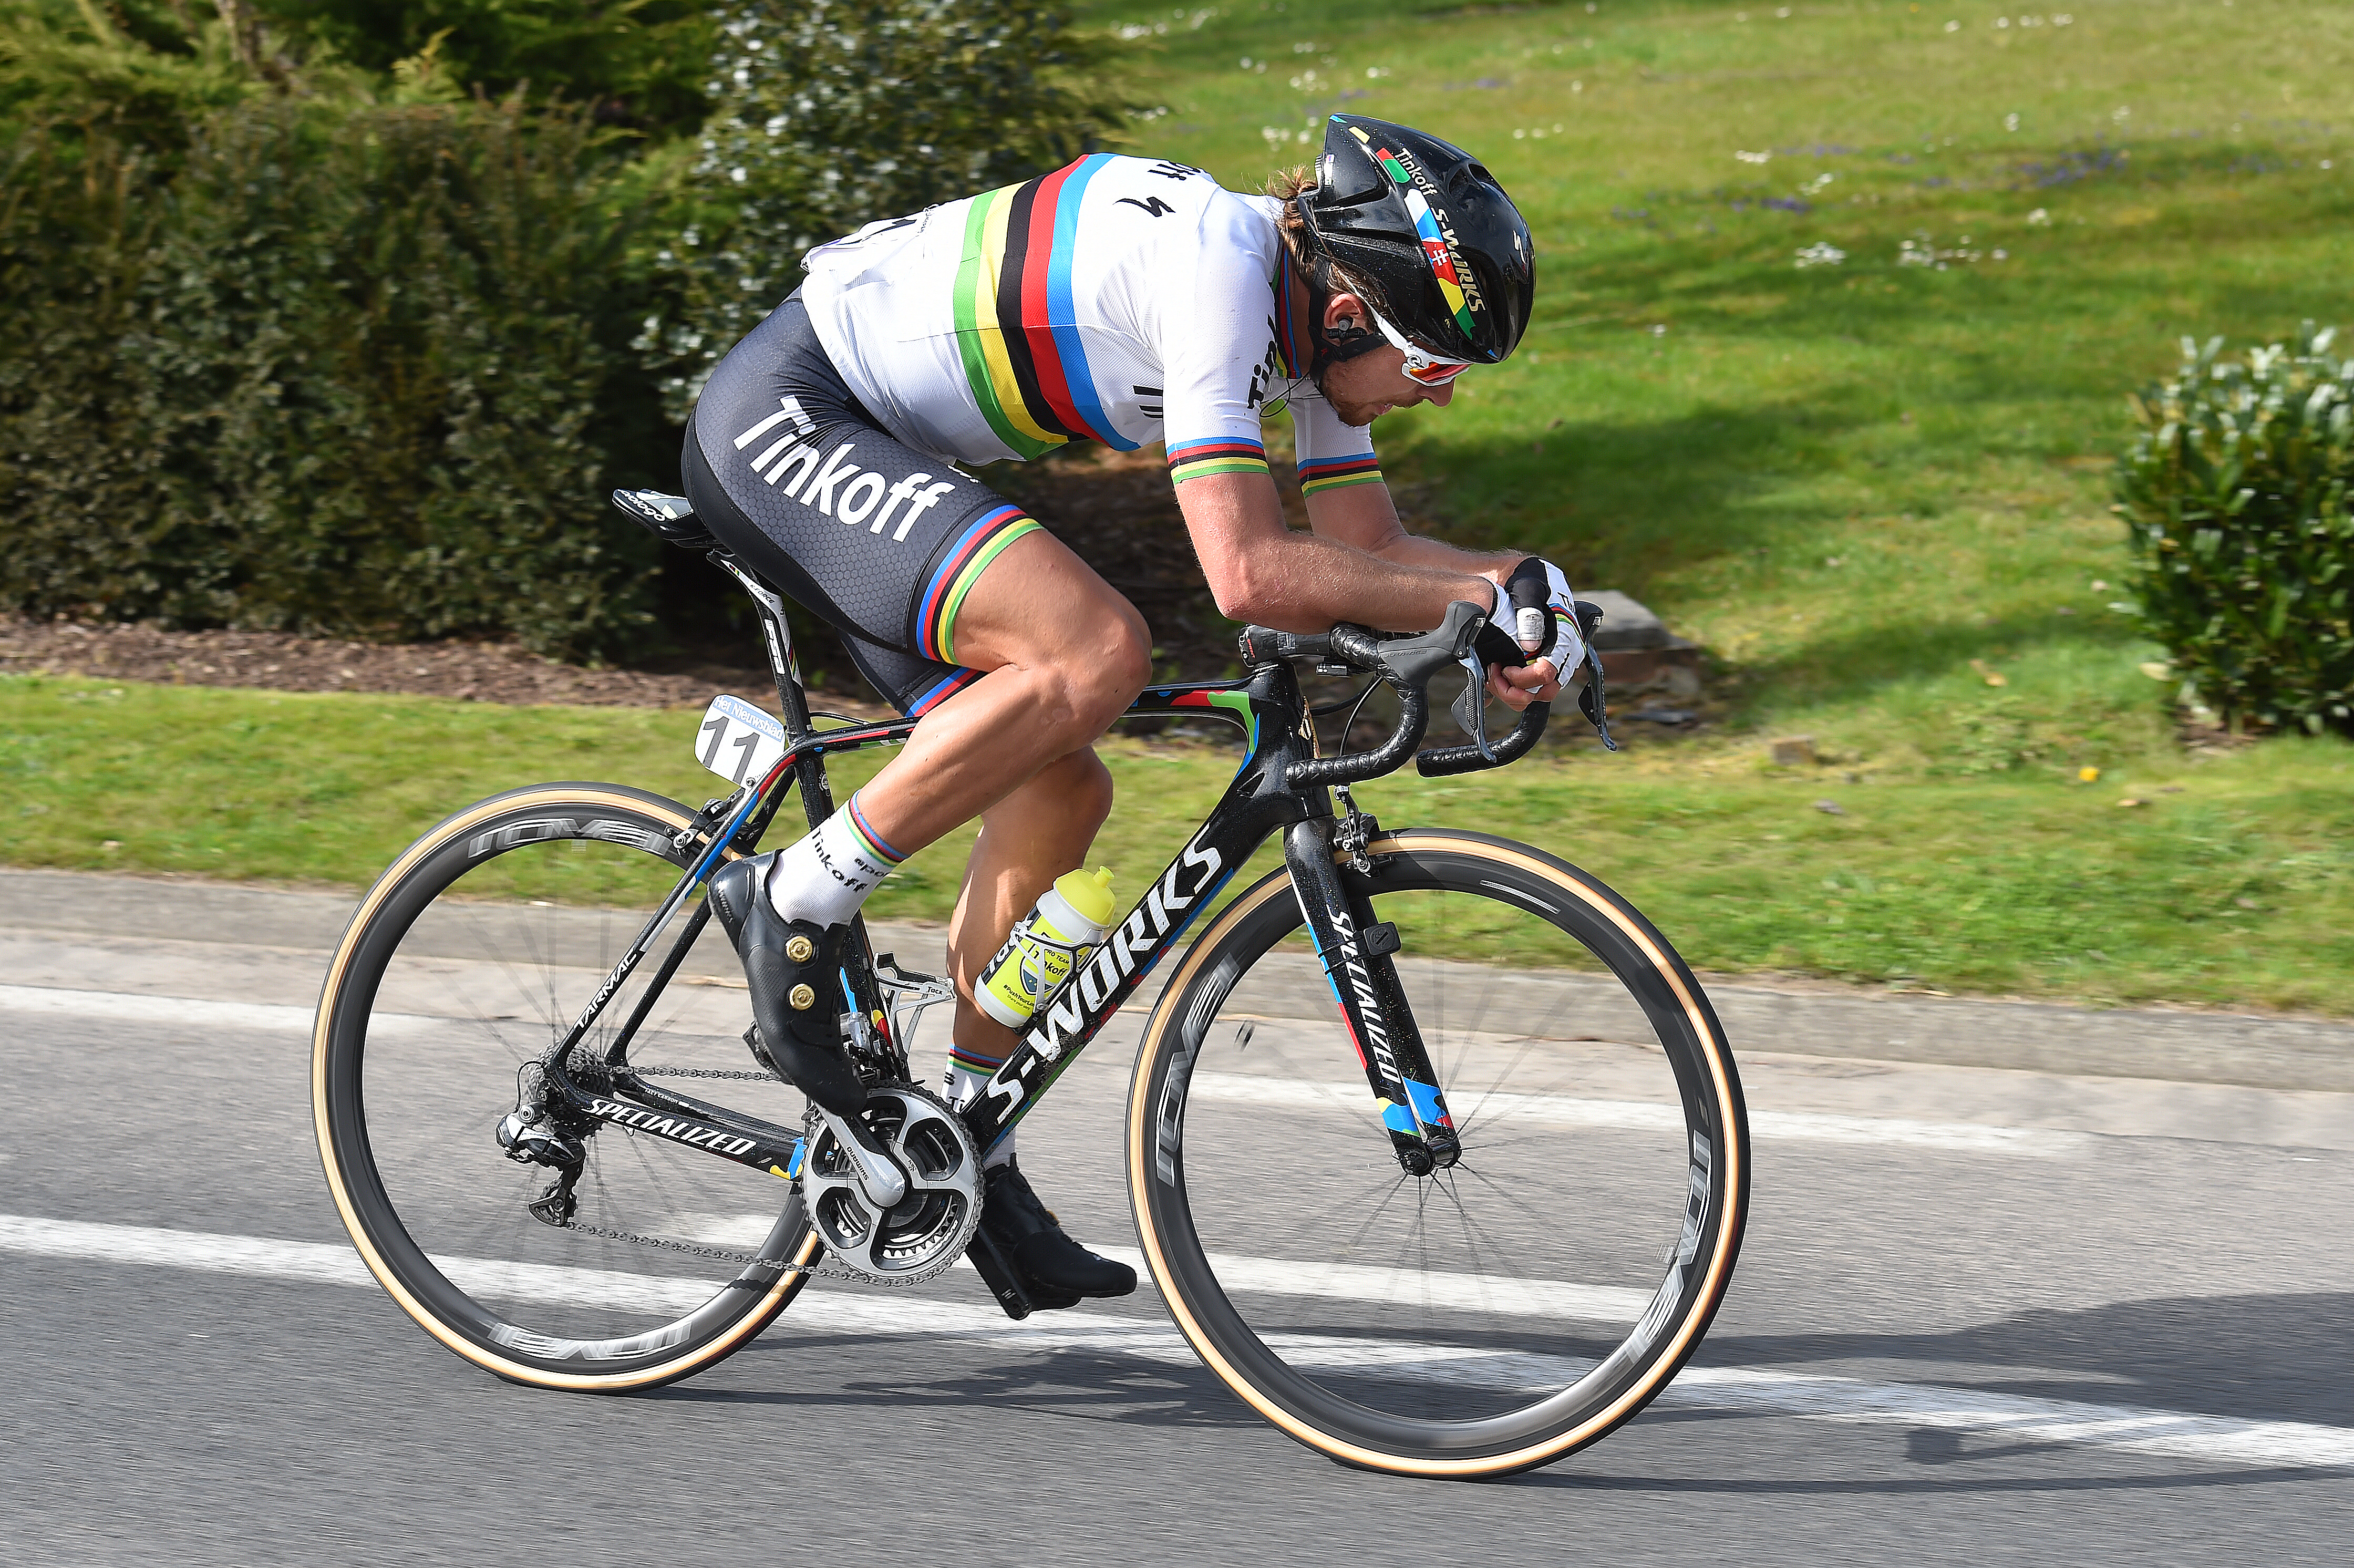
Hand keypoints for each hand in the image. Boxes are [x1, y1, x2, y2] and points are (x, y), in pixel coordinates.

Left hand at [1483, 557, 1581, 709]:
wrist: (1530, 577)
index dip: (1523, 677)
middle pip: (1546, 690)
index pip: (1548, 673)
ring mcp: (1559, 660)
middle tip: (1495, 672)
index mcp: (1566, 636)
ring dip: (1515, 691)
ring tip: (1495, 672)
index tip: (1503, 668)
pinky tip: (1499, 672)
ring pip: (1541, 693)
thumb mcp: (1528, 590)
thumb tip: (1531, 646)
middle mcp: (1567, 652)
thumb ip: (1530, 616)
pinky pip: (1536, 687)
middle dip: (1517, 689)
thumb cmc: (1531, 581)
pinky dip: (1516, 688)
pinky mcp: (1548, 663)